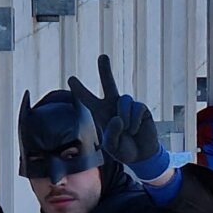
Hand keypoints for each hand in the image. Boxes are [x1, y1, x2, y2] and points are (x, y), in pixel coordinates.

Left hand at [69, 55, 169, 178]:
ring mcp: (128, 106)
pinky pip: (136, 109)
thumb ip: (111, 134)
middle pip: (109, 83)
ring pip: (123, 100)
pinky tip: (136, 130)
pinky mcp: (141, 109)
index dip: (80, 90)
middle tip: (103, 56)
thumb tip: (119, 117)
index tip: (71, 79)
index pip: (88, 99)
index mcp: (101, 113)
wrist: (142, 155)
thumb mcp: (111, 147)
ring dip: (124, 117)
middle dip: (105, 70)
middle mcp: (114, 105)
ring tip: (127, 130)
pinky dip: (134, 122)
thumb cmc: (123, 150)